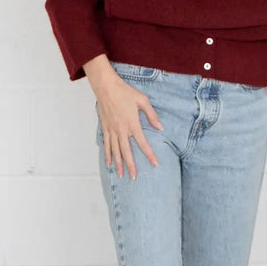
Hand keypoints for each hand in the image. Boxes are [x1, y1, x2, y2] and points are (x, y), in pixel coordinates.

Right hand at [85, 57, 163, 179]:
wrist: (106, 87)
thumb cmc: (125, 92)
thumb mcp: (142, 100)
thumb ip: (152, 115)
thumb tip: (160, 128)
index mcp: (132, 124)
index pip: (143, 143)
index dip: (149, 154)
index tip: (155, 164)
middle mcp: (121, 130)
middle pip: (126, 152)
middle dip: (131, 166)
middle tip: (134, 178)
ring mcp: (112, 130)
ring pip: (115, 151)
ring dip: (118, 164)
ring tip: (121, 175)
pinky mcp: (105, 128)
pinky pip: (107, 145)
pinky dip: (108, 155)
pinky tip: (109, 163)